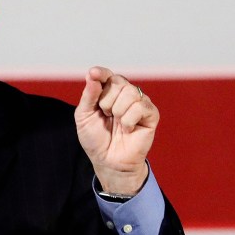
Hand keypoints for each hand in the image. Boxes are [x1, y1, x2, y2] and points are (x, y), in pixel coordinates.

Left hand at [74, 66, 158, 194]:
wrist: (108, 161)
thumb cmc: (96, 139)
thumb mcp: (84, 116)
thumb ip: (89, 95)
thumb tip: (92, 74)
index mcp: (108, 92)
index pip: (107, 75)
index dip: (101, 73)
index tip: (94, 73)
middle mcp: (125, 94)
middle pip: (118, 81)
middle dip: (106, 100)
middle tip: (106, 115)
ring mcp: (139, 103)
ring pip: (130, 92)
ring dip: (117, 110)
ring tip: (117, 123)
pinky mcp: (151, 115)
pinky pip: (140, 106)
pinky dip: (129, 120)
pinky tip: (127, 129)